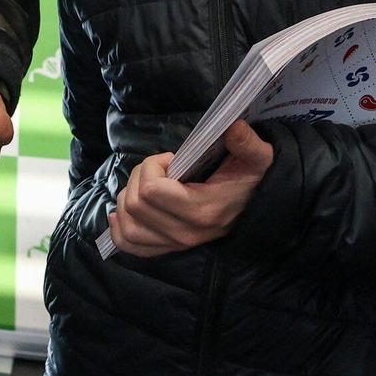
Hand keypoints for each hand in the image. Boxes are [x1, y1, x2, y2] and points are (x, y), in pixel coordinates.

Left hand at [106, 120, 274, 258]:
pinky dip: (119, 228)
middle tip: (158, 169)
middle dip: (139, 177)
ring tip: (145, 186)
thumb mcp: (256, 158)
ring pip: (128, 225)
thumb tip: (234, 127)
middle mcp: (185, 233)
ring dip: (126, 199)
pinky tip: (122, 212)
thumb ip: (247, 143)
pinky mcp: (166, 248)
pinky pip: (130, 245)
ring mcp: (175, 244)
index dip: (152, 167)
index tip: (170, 160)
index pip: (152, 191)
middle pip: (135, 205)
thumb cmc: (249, 178)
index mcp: (203, 211)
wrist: (253, 204)